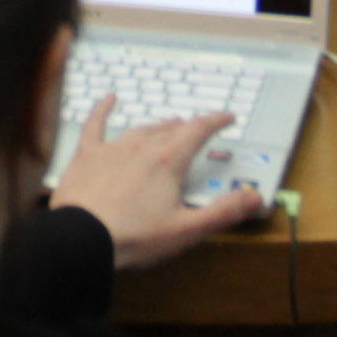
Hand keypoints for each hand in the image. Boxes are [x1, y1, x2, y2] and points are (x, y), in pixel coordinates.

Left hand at [47, 98, 272, 269]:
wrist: (82, 238)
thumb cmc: (134, 237)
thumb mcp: (187, 229)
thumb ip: (224, 211)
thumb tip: (255, 195)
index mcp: (168, 161)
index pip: (198, 131)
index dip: (216, 121)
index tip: (227, 117)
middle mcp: (142, 146)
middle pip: (171, 129)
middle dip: (188, 127)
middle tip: (198, 129)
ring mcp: (113, 148)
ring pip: (141, 128)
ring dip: (158, 125)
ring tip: (168, 124)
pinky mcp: (87, 155)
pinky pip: (95, 124)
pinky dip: (102, 109)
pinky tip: (107, 98)